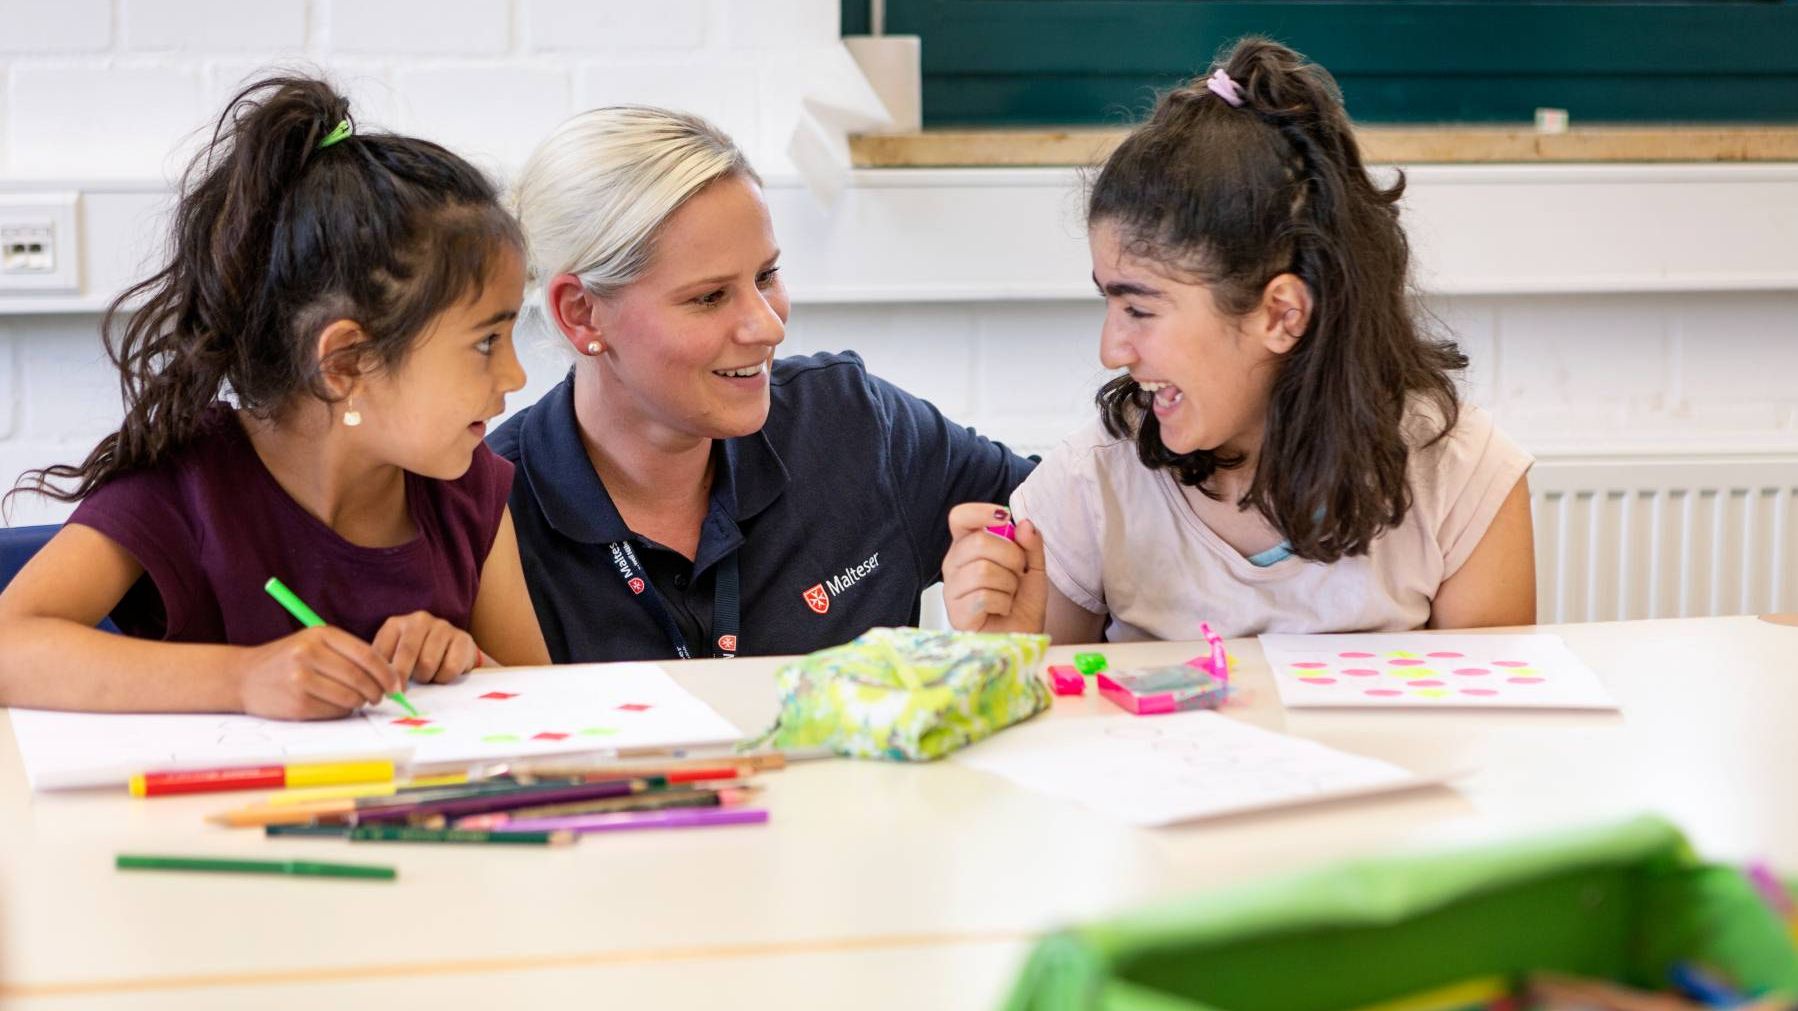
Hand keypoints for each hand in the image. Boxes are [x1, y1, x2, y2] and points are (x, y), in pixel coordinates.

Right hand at [236, 626, 402, 719]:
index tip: (396, 684)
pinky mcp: (297, 703)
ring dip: (360, 702)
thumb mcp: (313, 643)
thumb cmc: (287, 659)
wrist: (242, 676)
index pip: (366, 654)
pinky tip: (335, 705)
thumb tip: (387, 674)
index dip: (386, 672)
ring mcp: (301, 679)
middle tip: (381, 696)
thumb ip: (346, 653)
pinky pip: (334, 711)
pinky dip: (342, 711)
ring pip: (350, 696)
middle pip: (360, 677)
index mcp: (319, 634)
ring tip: (357, 700)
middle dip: (377, 691)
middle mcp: (309, 654)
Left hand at [373, 611, 480, 684]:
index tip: (382, 691)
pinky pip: (450, 667)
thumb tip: (374, 687)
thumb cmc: (417, 659)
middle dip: (402, 678)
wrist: (453, 652)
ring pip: (428, 663)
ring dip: (426, 677)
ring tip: (427, 676)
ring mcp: (442, 626)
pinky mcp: (463, 638)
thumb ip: (384, 668)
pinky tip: (443, 673)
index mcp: (396, 624)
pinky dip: (444, 678)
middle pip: (406, 654)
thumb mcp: (395, 658)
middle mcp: (419, 620)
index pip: (383, 650)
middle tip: (401, 694)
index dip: (381, 674)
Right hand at [942, 504, 1047, 633]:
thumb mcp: (1033, 567)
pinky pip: (983, 596)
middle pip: (978, 543)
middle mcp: (954, 565)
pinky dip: (1003, 603)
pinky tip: (1001, 610)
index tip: (1004, 517)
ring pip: (982, 570)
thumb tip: (1024, 524)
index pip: (960, 518)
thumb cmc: (1022, 603)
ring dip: (1008, 584)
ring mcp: (951, 590)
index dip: (981, 512)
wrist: (1023, 636)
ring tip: (1009, 595)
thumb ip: (1031, 544)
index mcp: (967, 547)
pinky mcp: (956, 613)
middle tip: (1017, 573)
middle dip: (1010, 557)